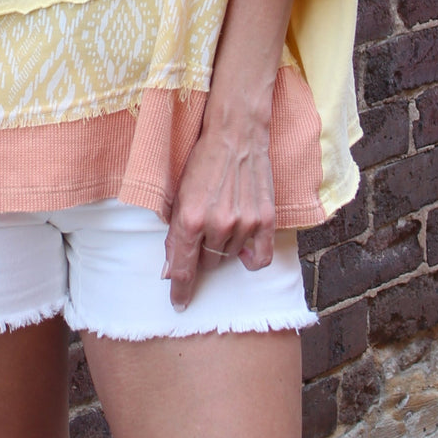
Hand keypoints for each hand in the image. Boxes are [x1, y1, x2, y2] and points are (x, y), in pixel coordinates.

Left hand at [162, 120, 275, 309]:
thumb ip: (176, 234)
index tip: (178, 303)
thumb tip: (171, 272)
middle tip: (205, 228)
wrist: (235, 135)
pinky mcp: (265, 220)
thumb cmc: (203, 161)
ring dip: (225, 247)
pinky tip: (244, 249)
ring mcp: (244, 224)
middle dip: (202, 252)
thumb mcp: (179, 194)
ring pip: (230, 258)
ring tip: (223, 218)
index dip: (180, 289)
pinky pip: (260, 258)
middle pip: (207, 263)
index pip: (183, 268)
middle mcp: (217, 225)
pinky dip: (251, 259)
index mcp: (190, 218)